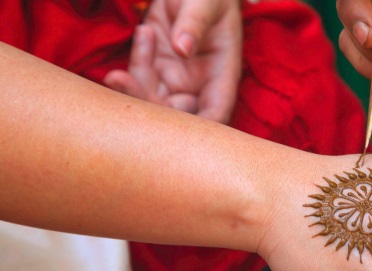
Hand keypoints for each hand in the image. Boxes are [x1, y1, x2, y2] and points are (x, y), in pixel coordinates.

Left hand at [104, 0, 241, 122]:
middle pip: (176, 116)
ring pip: (152, 100)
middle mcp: (200, 84)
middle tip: (121, 80)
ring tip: (134, 46)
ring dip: (133, 84)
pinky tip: (145, 31)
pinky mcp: (156, 66)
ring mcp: (177, 78)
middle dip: (148, 105)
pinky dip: (136, 60)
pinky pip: (140, 77)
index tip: (167, 125)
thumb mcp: (207, 1)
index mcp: (222, 75)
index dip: (196, 130)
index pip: (214, 115)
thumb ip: (195, 22)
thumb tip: (183, 48)